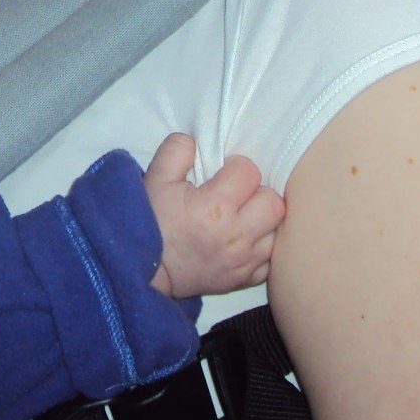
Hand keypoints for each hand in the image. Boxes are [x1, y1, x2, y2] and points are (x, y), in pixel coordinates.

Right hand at [143, 132, 285, 298]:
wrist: (143, 269)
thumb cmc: (151, 221)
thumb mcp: (156, 178)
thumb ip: (177, 150)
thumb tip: (196, 140)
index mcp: (215, 206)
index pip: (249, 172)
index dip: (236, 167)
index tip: (222, 174)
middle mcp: (236, 235)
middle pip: (273, 203)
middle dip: (257, 193)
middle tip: (237, 195)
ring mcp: (243, 261)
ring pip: (277, 231)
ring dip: (263, 220)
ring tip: (244, 217)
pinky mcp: (245, 279)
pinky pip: (271, 261)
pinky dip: (262, 248)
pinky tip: (245, 240)